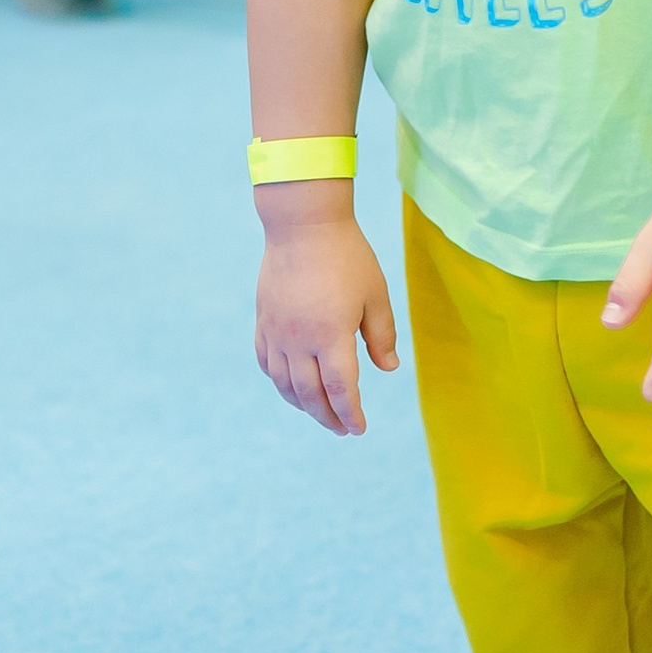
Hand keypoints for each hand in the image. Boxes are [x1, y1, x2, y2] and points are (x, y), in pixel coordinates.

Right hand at [253, 196, 399, 435]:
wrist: (302, 224)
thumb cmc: (347, 256)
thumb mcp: (375, 295)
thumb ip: (382, 336)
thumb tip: (387, 369)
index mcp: (331, 334)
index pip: (341, 389)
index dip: (350, 413)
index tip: (359, 428)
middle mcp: (299, 339)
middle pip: (310, 394)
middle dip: (328, 416)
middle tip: (341, 428)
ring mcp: (276, 331)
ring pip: (284, 384)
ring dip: (302, 404)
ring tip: (319, 413)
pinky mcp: (263, 320)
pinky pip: (266, 362)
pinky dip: (278, 381)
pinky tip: (291, 386)